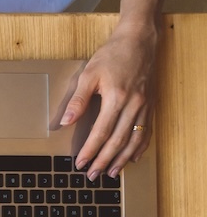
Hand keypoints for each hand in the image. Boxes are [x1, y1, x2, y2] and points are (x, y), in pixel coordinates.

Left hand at [61, 23, 157, 180]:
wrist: (139, 41)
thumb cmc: (112, 56)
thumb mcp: (89, 74)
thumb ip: (78, 100)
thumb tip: (65, 123)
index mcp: (116, 98)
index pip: (101, 132)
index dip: (90, 150)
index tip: (80, 163)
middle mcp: (133, 105)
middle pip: (118, 141)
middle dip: (104, 160)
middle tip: (92, 175)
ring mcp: (144, 106)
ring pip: (135, 140)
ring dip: (123, 159)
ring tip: (111, 172)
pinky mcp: (150, 104)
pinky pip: (146, 131)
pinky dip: (140, 147)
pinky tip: (133, 157)